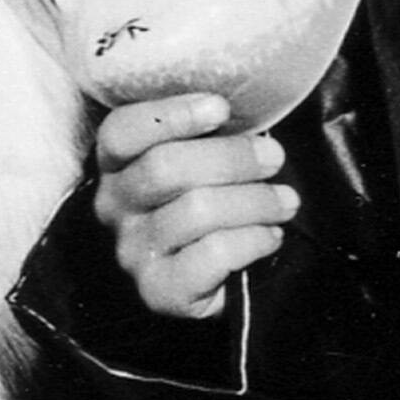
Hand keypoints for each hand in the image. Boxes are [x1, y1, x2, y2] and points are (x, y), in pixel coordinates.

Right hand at [93, 90, 298, 319]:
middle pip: (164, 168)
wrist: (218, 284)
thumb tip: (258, 112)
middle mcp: (114, 206)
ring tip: (285, 201)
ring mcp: (133, 251)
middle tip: (274, 156)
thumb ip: (213, 134)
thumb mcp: (205, 162)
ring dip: (254, 201)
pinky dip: (252, 240)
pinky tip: (271, 236)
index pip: (122, 131)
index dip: (170, 115)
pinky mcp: (159, 291)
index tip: (221, 108)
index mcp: (118, 164)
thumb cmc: (215, 204)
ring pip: (196, 211)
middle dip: (232, 158)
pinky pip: (211, 255)